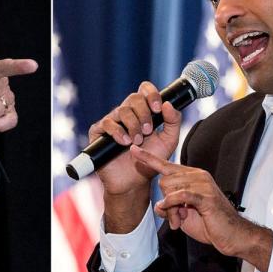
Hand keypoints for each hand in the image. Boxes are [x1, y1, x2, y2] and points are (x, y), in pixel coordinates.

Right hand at [88, 83, 181, 232]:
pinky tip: (125, 142)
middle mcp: (126, 113)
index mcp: (143, 111)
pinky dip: (118, 131)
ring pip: (122, 110)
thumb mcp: (168, 141)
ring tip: (137, 141)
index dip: (151, 94)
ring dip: (133, 125)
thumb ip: (173, 122)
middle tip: (149, 131)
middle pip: (134, 98)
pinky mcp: (99, 133)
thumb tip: (168, 104)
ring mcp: (112, 122)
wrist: (134, 182)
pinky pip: (107, 123)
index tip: (157, 108)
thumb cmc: (150, 160)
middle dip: (144, 113)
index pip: (144, 90)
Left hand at [130, 145, 272, 270]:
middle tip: (176, 217)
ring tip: (182, 219)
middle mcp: (198, 176)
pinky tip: (178, 214)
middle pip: (165, 180)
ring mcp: (203, 184)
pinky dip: (174, 204)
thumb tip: (159, 205)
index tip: (133, 150)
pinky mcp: (206, 196)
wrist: (233, 236)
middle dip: (166, 202)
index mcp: (192, 177)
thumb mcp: (183, 215)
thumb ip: (169, 206)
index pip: (166, 165)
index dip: (148, 158)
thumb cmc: (210, 224)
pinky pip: (181, 195)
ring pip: (170, 189)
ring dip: (172, 210)